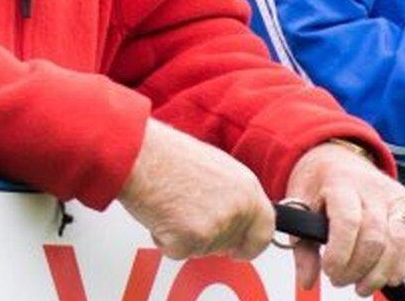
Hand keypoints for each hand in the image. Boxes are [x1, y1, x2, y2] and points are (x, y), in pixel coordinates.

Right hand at [117, 120, 276, 260]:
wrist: (140, 154)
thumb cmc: (167, 154)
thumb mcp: (214, 167)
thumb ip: (230, 194)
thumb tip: (232, 215)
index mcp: (247, 187)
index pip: (265, 229)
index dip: (251, 244)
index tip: (239, 251)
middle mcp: (238, 207)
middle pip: (229, 243)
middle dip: (208, 238)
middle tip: (185, 217)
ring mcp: (218, 224)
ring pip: (202, 249)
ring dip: (184, 235)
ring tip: (170, 201)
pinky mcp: (193, 238)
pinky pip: (178, 252)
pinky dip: (164, 239)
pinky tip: (159, 211)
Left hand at [281, 140, 404, 296]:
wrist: (338, 157)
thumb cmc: (318, 183)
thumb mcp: (299, 203)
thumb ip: (302, 244)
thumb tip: (307, 281)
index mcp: (341, 181)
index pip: (348, 221)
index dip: (340, 253)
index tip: (329, 271)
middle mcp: (373, 187)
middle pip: (375, 236)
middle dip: (358, 268)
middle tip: (340, 281)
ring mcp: (395, 197)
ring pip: (399, 241)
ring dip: (381, 272)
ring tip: (362, 287)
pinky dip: (404, 265)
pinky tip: (387, 278)